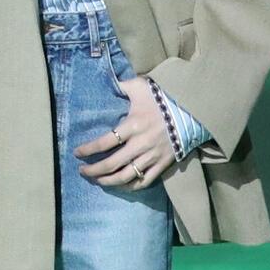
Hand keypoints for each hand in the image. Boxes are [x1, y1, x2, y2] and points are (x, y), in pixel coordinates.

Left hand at [71, 77, 179, 191]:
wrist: (192, 109)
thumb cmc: (163, 97)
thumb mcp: (140, 86)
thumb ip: (122, 86)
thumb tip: (106, 82)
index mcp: (133, 125)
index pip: (105, 142)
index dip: (88, 150)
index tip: (77, 153)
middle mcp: (141, 144)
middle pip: (112, 164)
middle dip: (93, 170)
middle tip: (83, 171)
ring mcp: (153, 156)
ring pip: (126, 176)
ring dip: (108, 181)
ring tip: (98, 180)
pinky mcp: (163, 163)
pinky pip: (145, 181)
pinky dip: (130, 186)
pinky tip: (120, 185)